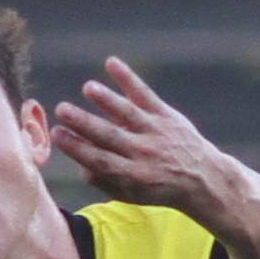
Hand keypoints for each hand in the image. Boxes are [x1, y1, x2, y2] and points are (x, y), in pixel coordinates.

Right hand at [50, 59, 236, 217]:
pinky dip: (128, 79)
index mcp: (133, 175)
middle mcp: (144, 153)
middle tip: (61, 109)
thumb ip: (106, 183)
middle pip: (109, 136)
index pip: (100, 159)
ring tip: (88, 88)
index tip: (56, 134)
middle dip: (84, 123)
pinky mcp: (166, 116)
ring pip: (128, 114)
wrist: (202, 179)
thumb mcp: (133, 195)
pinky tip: (111, 63)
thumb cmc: (158, 188)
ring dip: (107, 99)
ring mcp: (156, 132)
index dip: (77, 147)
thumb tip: (81, 167)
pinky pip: (145, 95)